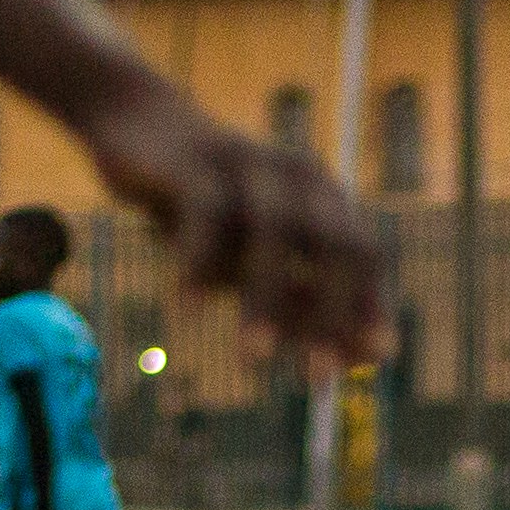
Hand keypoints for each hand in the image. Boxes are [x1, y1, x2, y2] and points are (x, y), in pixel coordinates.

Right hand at [78, 74, 386, 368]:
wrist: (138, 129)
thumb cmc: (206, 208)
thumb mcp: (254, 261)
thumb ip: (303, 301)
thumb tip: (358, 359)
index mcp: (324, 199)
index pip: (365, 255)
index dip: (371, 307)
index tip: (369, 363)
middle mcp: (298, 178)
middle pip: (334, 244)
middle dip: (330, 316)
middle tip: (316, 380)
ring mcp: (250, 164)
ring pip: (274, 232)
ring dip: (266, 301)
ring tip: (252, 360)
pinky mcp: (198, 161)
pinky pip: (207, 214)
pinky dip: (199, 265)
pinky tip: (189, 313)